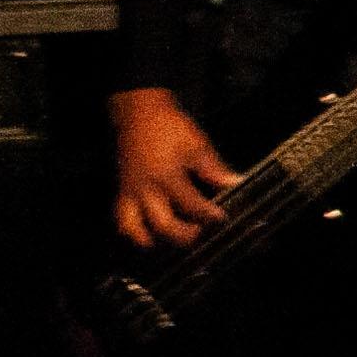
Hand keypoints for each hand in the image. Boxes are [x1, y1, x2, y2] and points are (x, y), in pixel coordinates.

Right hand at [111, 87, 238, 249]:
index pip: (191, 204)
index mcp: (166, 176)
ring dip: (155, 241)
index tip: (222, 219)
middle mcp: (146, 190)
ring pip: (136, 229)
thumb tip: (234, 182)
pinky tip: (151, 237)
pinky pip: (122, 222)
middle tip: (201, 233)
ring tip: (174, 240)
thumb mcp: (195, 143)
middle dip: (184, 235)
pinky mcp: (122, 195)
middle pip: (163, 225)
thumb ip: (213, 167)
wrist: (139, 115)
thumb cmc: (169, 128)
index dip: (209, 216)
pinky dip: (135, 233)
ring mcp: (131, 195)